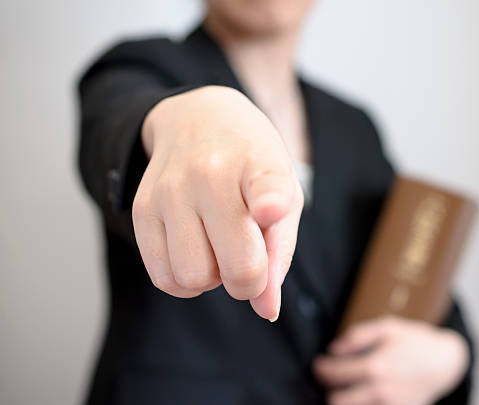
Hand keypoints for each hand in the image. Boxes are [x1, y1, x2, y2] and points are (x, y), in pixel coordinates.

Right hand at [133, 85, 303, 320]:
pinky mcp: (141, 209)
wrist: (199, 121)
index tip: (269, 208)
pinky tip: (195, 253)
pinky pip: (163, 278)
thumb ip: (279, 252)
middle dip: (250, 282)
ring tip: (217, 248)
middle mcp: (210, 173)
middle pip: (237, 266)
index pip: (267, 186)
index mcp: (259, 163)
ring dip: (212, 279)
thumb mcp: (284, 193)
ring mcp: (169, 190)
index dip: (270, 202)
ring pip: (193, 278)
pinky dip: (184, 281)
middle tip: (249, 260)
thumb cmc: (251, 165)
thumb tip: (266, 310)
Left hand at [313, 316, 467, 404]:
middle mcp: (381, 391)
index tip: (319, 365)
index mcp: (376, 367)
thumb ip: (357, 336)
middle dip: (328, 389)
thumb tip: (334, 349)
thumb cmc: (415, 341)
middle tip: (329, 378)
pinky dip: (361, 404)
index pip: (334, 374)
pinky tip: (361, 394)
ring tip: (344, 388)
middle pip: (336, 402)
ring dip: (343, 400)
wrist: (445, 362)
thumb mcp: (387, 327)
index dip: (321, 369)